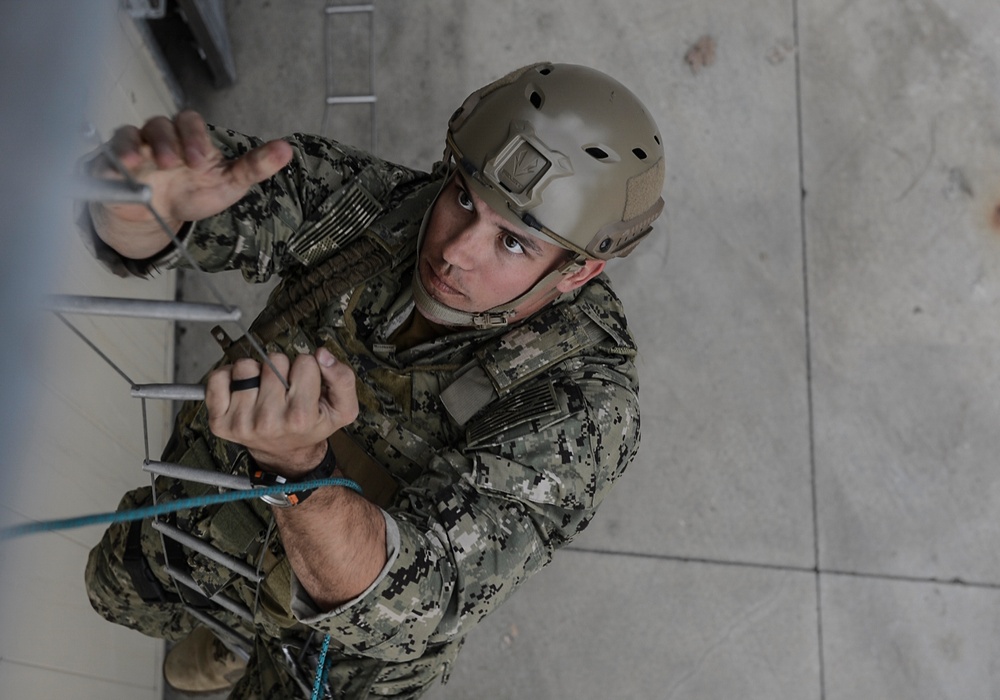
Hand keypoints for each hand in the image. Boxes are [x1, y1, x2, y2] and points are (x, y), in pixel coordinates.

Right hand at [90, 110, 292, 258]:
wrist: (160, 216)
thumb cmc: (195, 192)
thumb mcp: (229, 183)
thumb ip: (255, 166)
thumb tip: (287, 149)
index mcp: (188, 136)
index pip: (189, 122)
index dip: (195, 137)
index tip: (202, 161)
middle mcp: (158, 136)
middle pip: (158, 125)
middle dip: (167, 142)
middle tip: (176, 164)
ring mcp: (132, 148)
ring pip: (128, 136)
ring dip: (134, 148)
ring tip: (141, 165)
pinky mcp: (109, 164)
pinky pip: (104, 158)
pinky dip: (109, 164)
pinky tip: (116, 174)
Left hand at [205, 348, 358, 475]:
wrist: (286, 454)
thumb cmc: (311, 427)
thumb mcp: (342, 409)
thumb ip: (343, 378)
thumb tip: (321, 354)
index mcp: (300, 417)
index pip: (305, 362)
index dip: (307, 369)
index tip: (305, 385)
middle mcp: (269, 421)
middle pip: (274, 360)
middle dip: (281, 369)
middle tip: (284, 389)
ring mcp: (241, 422)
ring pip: (246, 365)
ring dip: (255, 372)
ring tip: (263, 389)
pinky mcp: (220, 422)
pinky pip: (217, 379)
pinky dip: (227, 377)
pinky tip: (242, 389)